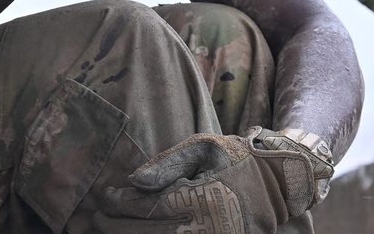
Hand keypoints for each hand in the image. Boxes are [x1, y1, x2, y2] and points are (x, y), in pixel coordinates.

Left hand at [93, 128, 333, 233]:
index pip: (147, 208)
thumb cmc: (238, 158)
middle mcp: (206, 228)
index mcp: (201, 199)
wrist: (280, 182)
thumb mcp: (204, 148)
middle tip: (94, 219)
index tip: (101, 198)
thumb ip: (168, 163)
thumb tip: (133, 180)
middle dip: (116, 226)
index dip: (119, 205)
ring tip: (109, 229)